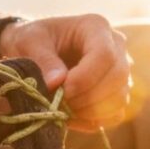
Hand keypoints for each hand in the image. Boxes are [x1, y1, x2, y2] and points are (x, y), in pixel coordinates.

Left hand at [0, 15, 130, 130]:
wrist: (37, 48)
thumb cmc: (34, 39)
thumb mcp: (29, 42)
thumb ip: (42, 60)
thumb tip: (56, 83)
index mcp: (96, 27)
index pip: (105, 55)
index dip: (86, 78)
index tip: (62, 91)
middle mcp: (116, 47)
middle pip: (118, 78)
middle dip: (88, 98)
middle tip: (60, 104)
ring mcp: (120, 71)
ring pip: (120, 98)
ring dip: (91, 111)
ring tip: (63, 110)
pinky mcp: (116, 93)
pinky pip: (115, 114)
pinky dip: (94, 121)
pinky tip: (71, 117)